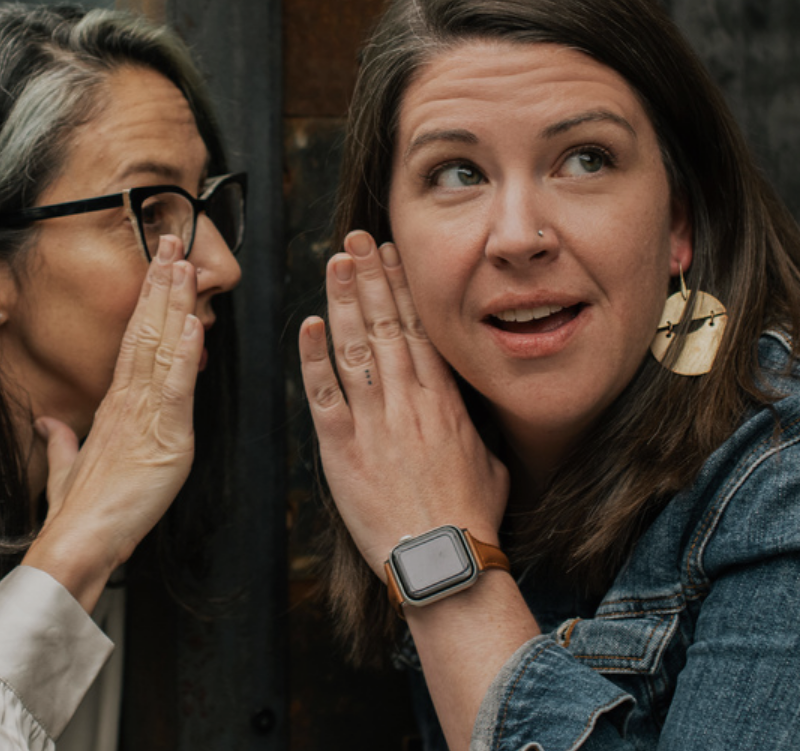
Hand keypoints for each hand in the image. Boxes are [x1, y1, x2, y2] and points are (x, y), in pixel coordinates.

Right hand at [23, 234, 203, 609]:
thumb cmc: (76, 512)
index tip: (157, 268)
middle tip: (172, 242)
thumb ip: (61, 441)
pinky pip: (175, 387)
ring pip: (161, 347)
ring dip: (175, 304)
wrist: (78, 540)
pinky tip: (194, 324)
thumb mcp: (67, 469)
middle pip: (145, 330)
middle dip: (161, 285)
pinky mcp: (162, 437)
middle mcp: (127, 401)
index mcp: (112, 406)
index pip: (132, 341)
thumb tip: (49, 423)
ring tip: (184, 264)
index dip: (147, 302)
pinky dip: (186, 354)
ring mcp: (143, 415)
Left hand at [299, 230, 510, 574]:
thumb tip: (471, 408)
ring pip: (355, 348)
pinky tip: (309, 325)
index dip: (405, 288)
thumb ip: (473, 426)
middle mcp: (409, 402)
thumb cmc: (471, 518)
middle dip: (373, 278)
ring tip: (336, 262)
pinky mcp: (342, 450)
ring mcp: (374, 423)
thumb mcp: (490, 460)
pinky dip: (314, 359)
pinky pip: (324, 395)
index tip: (395, 256)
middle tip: (359, 239)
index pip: (421, 330)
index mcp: (445, 402)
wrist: (443, 560)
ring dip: (345, 301)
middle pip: (388, 326)